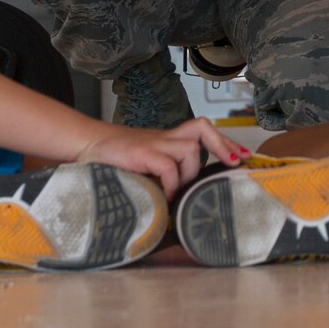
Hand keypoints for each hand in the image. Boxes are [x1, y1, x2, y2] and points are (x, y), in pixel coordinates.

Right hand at [78, 117, 244, 198]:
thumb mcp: (145, 165)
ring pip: (190, 148)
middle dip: (222, 145)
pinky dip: (172, 183)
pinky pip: (168, 166)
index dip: (224, 142)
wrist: (87, 146)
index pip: (202, 131)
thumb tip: (184, 199)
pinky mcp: (140, 154)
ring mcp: (153, 144)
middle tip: (234, 164)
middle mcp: (164, 138)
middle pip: (202, 128)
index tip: (242, 156)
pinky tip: (166, 195)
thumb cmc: (117, 160)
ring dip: (190, 173)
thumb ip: (163, 174)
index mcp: (167, 139)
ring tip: (179, 190)